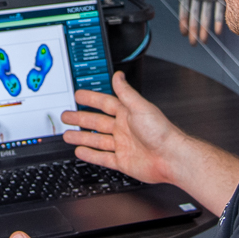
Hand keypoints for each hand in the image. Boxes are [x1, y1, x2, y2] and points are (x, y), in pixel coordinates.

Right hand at [61, 71, 180, 185]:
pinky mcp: (123, 161)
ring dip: (82, 137)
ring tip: (67, 135)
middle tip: (67, 116)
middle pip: (96, 122)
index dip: (90, 99)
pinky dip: (91, 155)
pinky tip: (81, 151)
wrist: (171, 158)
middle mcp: (124, 128)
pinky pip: (103, 157)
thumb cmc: (162, 132)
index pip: (104, 104)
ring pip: (97, 140)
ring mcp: (122, 145)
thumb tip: (118, 76)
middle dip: (80, 119)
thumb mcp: (141, 107)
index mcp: (128, 114)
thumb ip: (126, 92)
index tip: (78, 95)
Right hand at [159, 0, 224, 43]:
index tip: (183, 32)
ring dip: (205, 27)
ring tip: (204, 40)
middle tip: (193, 43)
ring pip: (207, 14)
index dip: (184, 21)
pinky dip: (219, 19)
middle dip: (194, 29)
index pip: (185, 8)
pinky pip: (220, 8)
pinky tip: (217, 30)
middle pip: (196, 14)